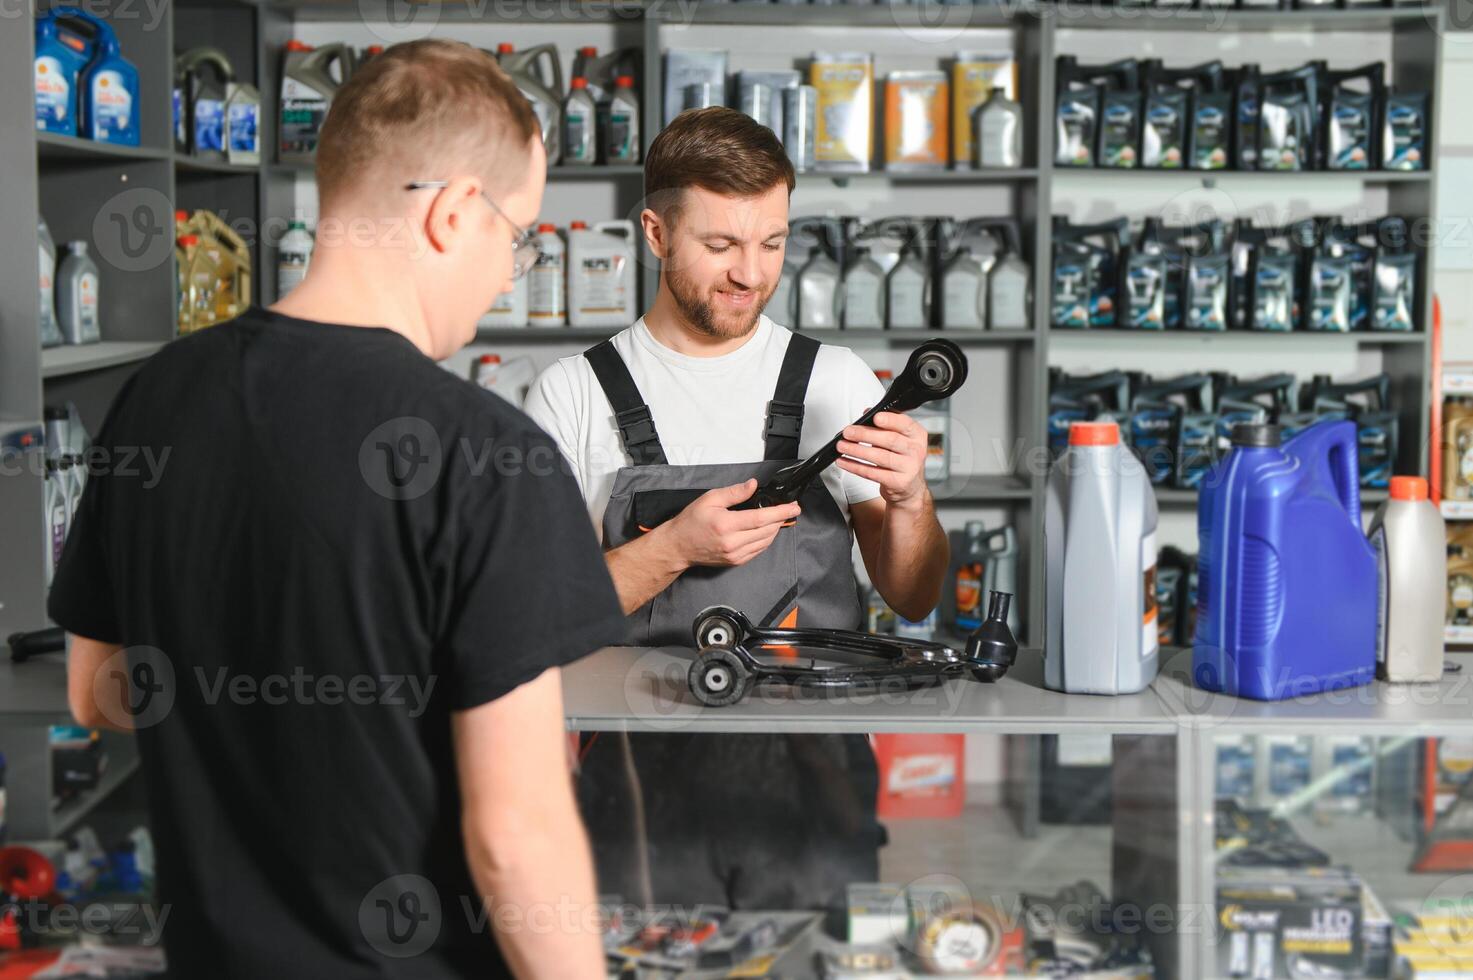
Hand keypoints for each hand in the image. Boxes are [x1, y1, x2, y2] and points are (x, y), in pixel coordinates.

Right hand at [665, 479, 800, 569]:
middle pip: (767, 530)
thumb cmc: (691, 521)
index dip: (781, 512)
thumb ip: (734, 492)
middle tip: (788, 509)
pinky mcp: (736, 561)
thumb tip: (753, 485)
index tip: (794, 507)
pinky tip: (765, 530)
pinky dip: (766, 539)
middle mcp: (732, 542)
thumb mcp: (710, 499)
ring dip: (775, 529)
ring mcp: (735, 555)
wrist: (679, 546)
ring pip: (766, 541)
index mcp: (726, 525)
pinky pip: (758, 550)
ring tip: (776, 518)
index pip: (762, 518)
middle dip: (781, 519)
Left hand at [836, 411, 929, 510]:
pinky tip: (845, 461)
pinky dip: (855, 466)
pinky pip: (872, 473)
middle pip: (890, 440)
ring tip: (842, 446)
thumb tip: (867, 413)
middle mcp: (916, 451)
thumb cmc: (902, 459)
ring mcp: (908, 468)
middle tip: (848, 432)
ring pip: (879, 457)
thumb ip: (884, 425)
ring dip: (856, 450)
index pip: (905, 424)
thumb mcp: (899, 439)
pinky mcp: (898, 483)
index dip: (890, 420)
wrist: (910, 487)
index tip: (874, 417)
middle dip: (865, 434)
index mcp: (917, 435)